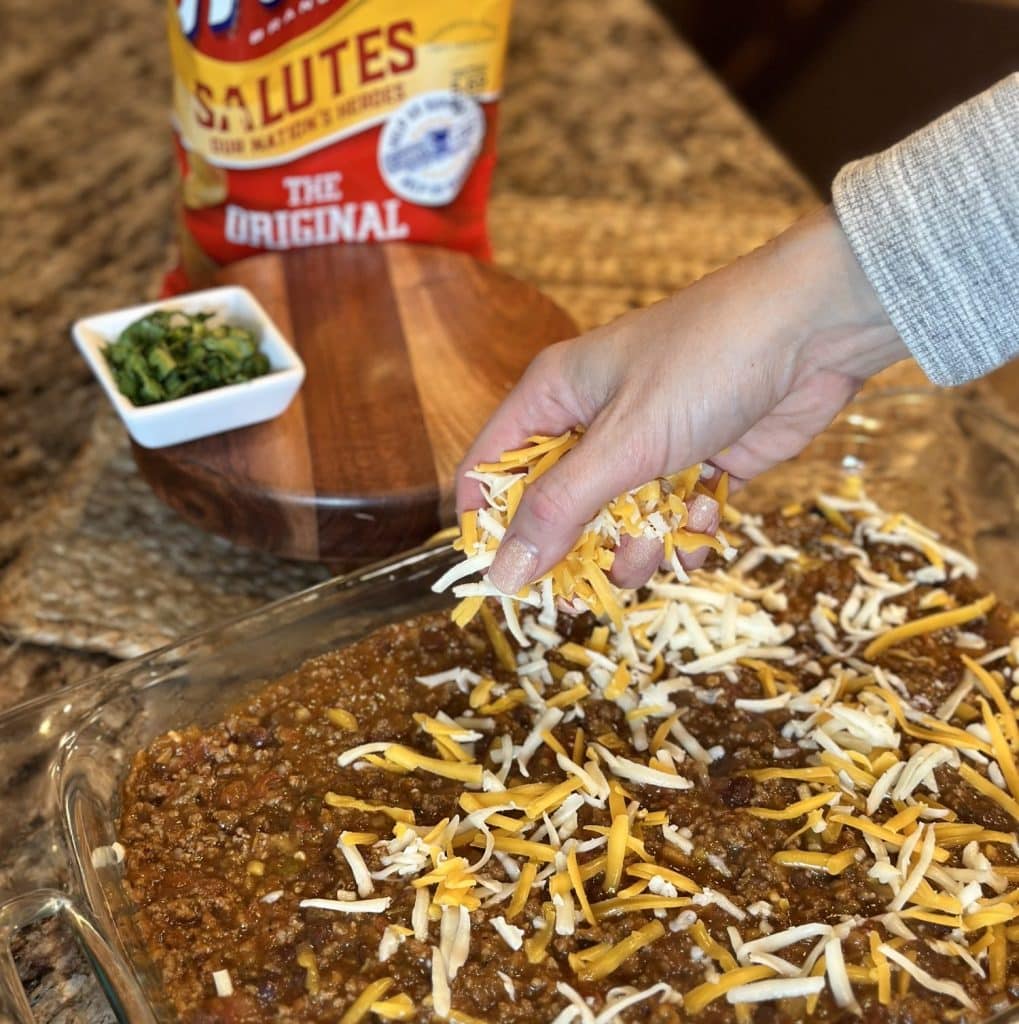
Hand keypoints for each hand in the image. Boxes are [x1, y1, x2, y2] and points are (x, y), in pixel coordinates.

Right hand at [456, 206, 906, 594]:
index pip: (490, 469)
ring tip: (661, 546)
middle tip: (583, 597)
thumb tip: (502, 574)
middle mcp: (590, 421)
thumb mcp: (623, 442)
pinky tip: (709, 514)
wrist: (816, 327)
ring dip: (638, 546)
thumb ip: (561, 511)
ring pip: (615, 522)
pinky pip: (669, 517)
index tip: (502, 582)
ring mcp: (643, 444)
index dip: (489, 526)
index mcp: (552, 397)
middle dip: (573, 550)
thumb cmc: (705, 363)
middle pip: (554, 507)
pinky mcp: (693, 463)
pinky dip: (686, 529)